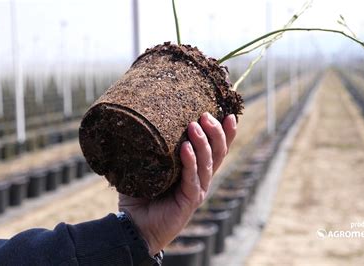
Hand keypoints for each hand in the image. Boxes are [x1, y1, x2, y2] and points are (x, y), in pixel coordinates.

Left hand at [118, 113, 236, 254]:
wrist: (134, 229)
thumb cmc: (141, 197)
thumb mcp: (148, 168)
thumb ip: (152, 149)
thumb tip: (140, 122)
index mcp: (196, 171)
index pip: (216, 149)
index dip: (226, 133)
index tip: (230, 114)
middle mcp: (201, 179)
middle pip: (219, 153)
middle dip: (217, 132)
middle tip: (206, 115)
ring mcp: (197, 190)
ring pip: (208, 163)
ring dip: (203, 143)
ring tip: (195, 125)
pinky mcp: (189, 201)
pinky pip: (192, 178)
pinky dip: (190, 162)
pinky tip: (185, 148)